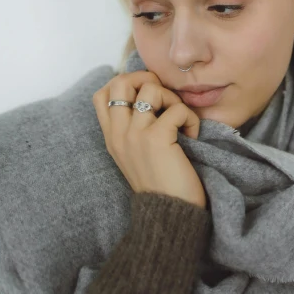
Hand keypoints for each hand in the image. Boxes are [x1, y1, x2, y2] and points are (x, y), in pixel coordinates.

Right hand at [93, 70, 206, 208]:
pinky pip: (176, 108)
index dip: (125, 84)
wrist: (170, 214)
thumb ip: (133, 129)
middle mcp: (118, 133)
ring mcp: (135, 134)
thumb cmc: (161, 183)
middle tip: (163, 98)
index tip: (145, 96)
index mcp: (111, 137)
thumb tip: (149, 96)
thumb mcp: (135, 154)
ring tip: (180, 119)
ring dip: (172, 98)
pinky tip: (192, 135)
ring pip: (151, 88)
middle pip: (120, 81)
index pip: (101, 94)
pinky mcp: (156, 138)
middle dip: (146, 79)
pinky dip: (190, 118)